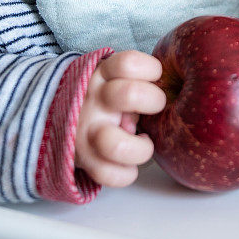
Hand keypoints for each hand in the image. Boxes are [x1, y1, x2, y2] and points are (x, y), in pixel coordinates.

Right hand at [75, 50, 165, 187]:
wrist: (60, 117)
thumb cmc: (106, 96)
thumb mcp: (115, 77)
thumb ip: (139, 80)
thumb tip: (177, 91)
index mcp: (103, 73)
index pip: (128, 62)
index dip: (151, 69)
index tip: (157, 76)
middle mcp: (93, 99)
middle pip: (129, 95)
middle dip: (153, 101)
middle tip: (157, 107)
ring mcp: (85, 129)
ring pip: (115, 144)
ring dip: (140, 148)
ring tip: (145, 142)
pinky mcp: (82, 159)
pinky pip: (109, 175)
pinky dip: (126, 174)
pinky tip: (131, 165)